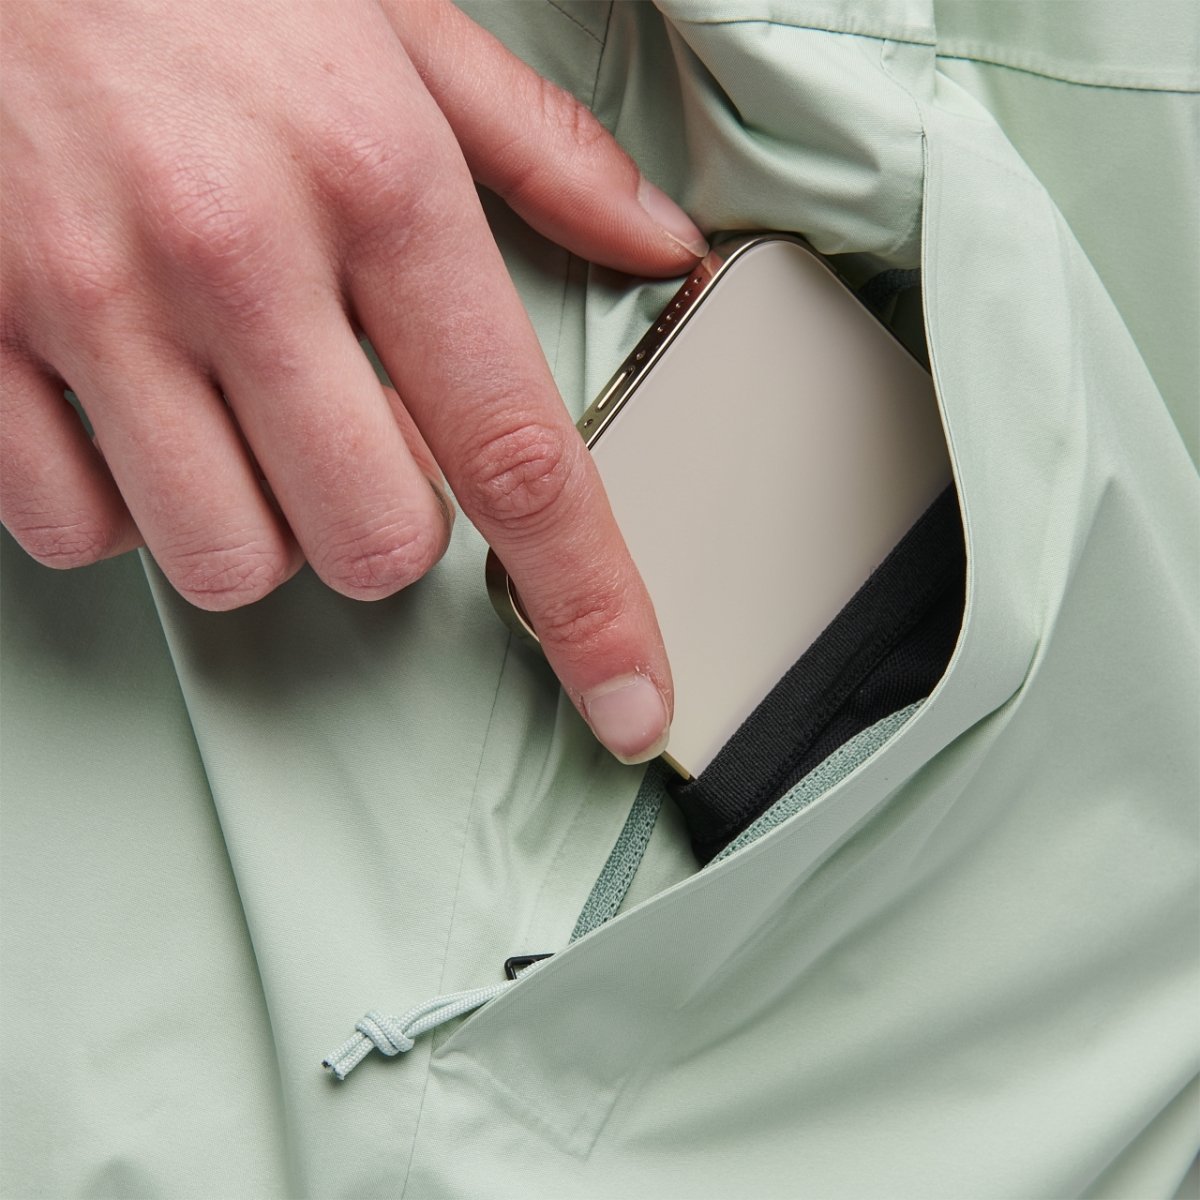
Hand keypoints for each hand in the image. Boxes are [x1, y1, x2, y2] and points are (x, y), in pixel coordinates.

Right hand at [0, 0, 706, 760]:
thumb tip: (659, 247)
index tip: (634, 704)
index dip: (591, 607)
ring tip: (241, 420)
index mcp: (379, 183)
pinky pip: (76, 532)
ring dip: (262, 526)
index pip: (521, 458)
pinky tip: (135, 418)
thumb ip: (542, 152)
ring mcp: (92, 305)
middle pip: (374, 546)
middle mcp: (238, 258)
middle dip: (387, 527)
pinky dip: (125, 509)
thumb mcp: (398, 22)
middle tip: (357, 434)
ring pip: (228, 562)